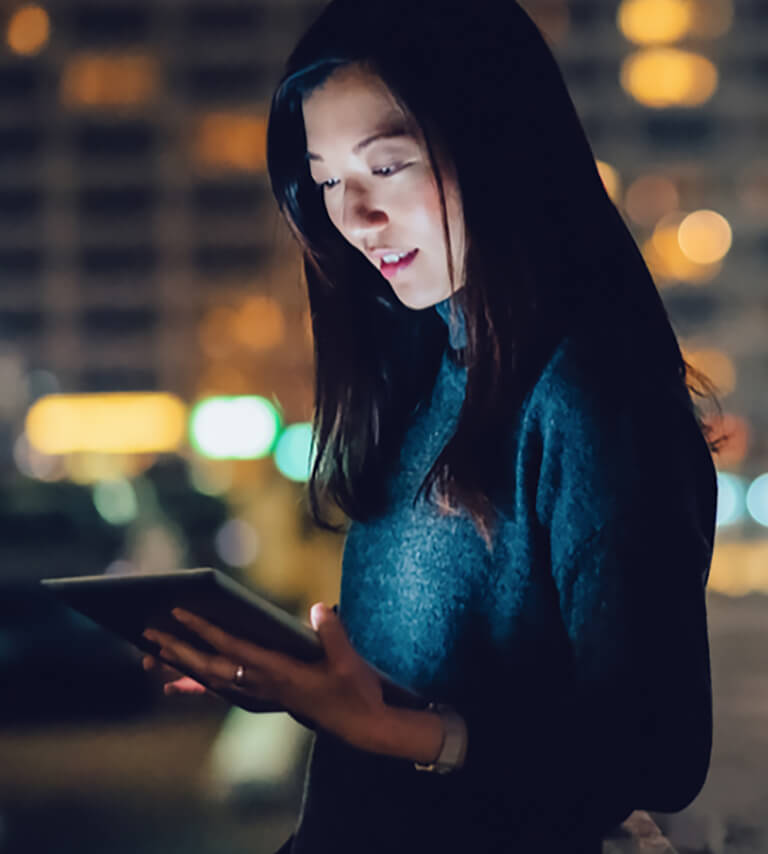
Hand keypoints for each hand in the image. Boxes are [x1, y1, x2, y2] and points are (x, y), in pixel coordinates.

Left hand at [141, 603, 390, 753]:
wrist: (362, 726)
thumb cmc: (355, 692)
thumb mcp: (349, 662)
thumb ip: (332, 634)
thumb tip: (318, 608)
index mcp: (279, 673)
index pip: (233, 648)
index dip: (206, 630)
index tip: (181, 613)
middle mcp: (264, 684)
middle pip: (211, 666)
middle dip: (179, 650)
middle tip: (149, 634)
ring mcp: (264, 693)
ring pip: (214, 679)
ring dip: (183, 668)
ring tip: (153, 656)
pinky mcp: (268, 696)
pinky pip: (226, 689)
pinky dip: (200, 685)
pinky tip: (181, 684)